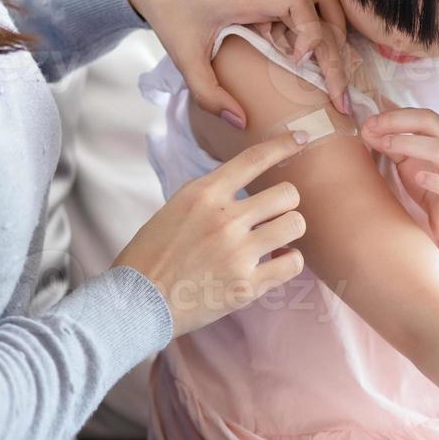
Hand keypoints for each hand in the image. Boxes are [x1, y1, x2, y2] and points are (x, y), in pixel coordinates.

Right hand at [114, 132, 309, 336]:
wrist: (136, 301)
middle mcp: (224, 218)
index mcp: (203, 194)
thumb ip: (208, 196)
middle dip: (286, 202)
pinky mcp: (247, 285)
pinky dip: (289, 260)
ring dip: (289, 230)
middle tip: (274, 214)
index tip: (302, 138)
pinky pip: (293, 262)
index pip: (253, 159)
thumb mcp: (173, 209)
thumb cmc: (149, 256)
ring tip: (277, 239)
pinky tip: (276, 262)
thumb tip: (240, 188)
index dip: (283, 144)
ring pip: (295, 224)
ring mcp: (237, 252)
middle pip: (287, 193)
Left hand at [124, 0, 350, 128]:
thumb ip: (208, 94)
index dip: (310, 32)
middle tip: (338, 89)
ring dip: (335, 22)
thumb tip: (241, 122)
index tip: (302, 64)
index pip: (296, 2)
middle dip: (334, 45)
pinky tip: (318, 40)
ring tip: (335, 63)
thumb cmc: (170, 14)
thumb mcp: (183, 58)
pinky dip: (322, 10)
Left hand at [361, 108, 438, 249]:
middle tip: (372, 128)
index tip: (368, 122)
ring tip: (385, 146)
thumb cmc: (431, 183)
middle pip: (430, 122)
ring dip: (410, 144)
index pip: (420, 114)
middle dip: (398, 122)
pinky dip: (434, 179)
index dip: (392, 115)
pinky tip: (418, 178)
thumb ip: (390, 144)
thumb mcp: (407, 160)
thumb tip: (366, 129)